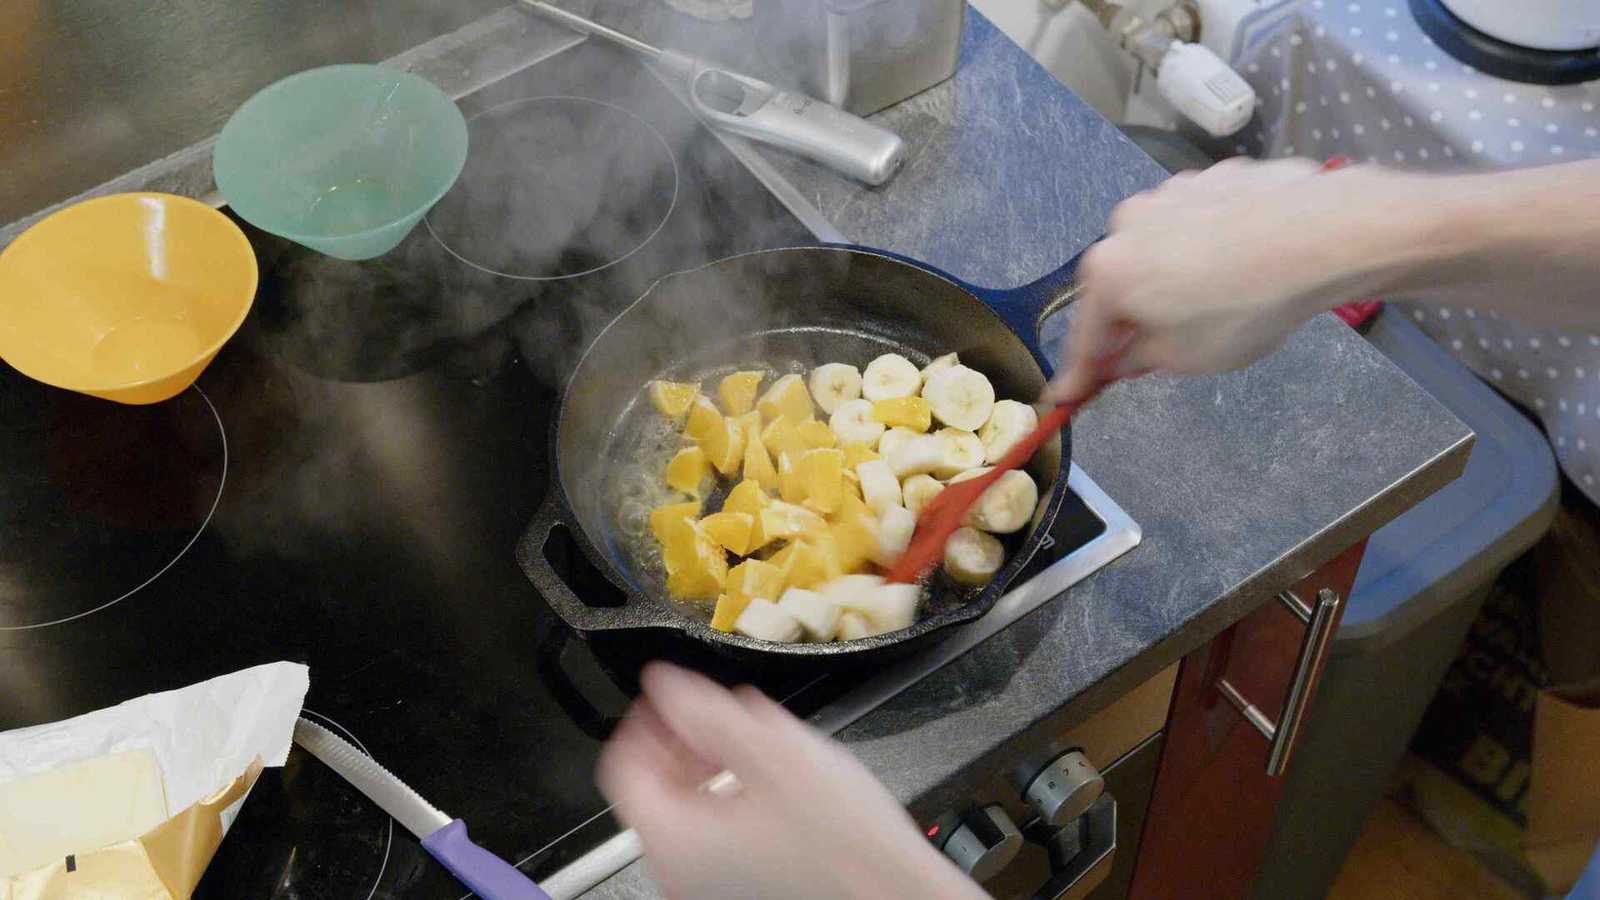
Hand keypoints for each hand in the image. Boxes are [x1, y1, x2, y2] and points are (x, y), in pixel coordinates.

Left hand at [596, 662, 985, 899]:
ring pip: (684, 812)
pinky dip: (728, 798)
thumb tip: (664, 684)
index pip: (623, 768)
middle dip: (682, 739)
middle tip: (716, 712)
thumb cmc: (848, 843)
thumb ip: (706, 712)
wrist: (898, 893)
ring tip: (751, 740)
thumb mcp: (775, 753)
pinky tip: (767, 780)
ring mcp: (707, 888)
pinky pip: (711, 838)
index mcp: (677, 840)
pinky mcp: (736, 890)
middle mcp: (681, 874)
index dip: (647, 719)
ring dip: (707, 764)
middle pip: (652, 790)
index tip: (674, 696)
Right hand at [1045, 158, 1403, 404]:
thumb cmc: (1246, 304)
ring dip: (1176, 278)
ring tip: (1221, 303)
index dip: (1080, 372)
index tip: (1068, 394)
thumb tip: (1125, 357)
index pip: (1086, 335)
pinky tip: (1247, 267)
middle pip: (1120, 283)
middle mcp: (1129, 224)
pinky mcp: (1217, 179)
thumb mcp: (1185, 358)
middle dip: (1135, 316)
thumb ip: (1139, 358)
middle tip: (1160, 349)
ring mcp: (1174, 194)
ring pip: (1162, 249)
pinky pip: (1203, 223)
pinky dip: (1214, 246)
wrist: (1320, 237)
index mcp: (1109, 271)